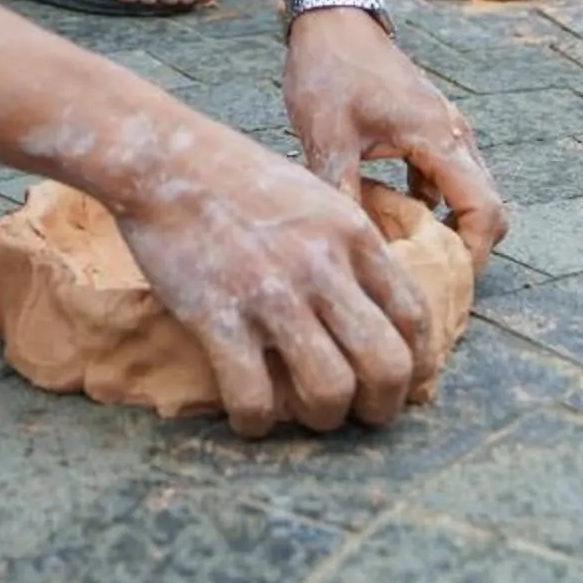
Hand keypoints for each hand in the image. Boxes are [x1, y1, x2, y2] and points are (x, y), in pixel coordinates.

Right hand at [112, 112, 438, 437]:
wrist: (164, 160)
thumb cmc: (235, 175)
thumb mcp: (312, 196)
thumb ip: (345, 245)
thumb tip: (367, 304)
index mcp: (352, 232)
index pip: (413, 314)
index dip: (417, 363)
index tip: (404, 382)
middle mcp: (322, 265)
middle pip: (387, 363)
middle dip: (384, 406)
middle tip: (364, 414)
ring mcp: (271, 293)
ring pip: (330, 390)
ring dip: (325, 419)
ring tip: (306, 415)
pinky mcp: (219, 317)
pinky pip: (254, 396)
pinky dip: (257, 421)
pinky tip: (250, 416)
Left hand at [284, 10, 505, 266]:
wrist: (330, 15)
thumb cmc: (330, 67)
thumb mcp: (326, 133)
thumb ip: (340, 189)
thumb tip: (349, 247)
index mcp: (439, 137)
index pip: (485, 211)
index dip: (471, 256)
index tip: (437, 283)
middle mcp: (454, 135)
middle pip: (487, 208)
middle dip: (463, 249)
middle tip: (421, 279)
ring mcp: (444, 130)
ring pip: (466, 194)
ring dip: (445, 227)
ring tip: (403, 255)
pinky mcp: (426, 129)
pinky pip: (443, 179)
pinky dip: (428, 205)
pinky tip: (385, 218)